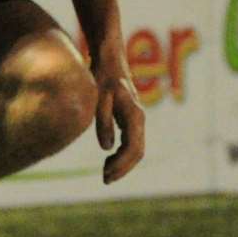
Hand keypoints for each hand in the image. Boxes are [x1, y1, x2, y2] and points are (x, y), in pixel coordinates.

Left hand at [92, 53, 144, 183]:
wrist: (109, 57)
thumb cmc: (102, 74)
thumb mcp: (98, 97)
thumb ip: (103, 121)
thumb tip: (107, 147)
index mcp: (134, 115)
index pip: (133, 148)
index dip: (121, 165)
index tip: (106, 174)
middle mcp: (139, 118)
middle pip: (137, 152)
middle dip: (123, 168)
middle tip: (105, 179)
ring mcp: (136, 118)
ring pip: (135, 148)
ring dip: (123, 163)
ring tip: (106, 172)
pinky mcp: (129, 118)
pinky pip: (131, 141)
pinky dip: (122, 153)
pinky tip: (109, 158)